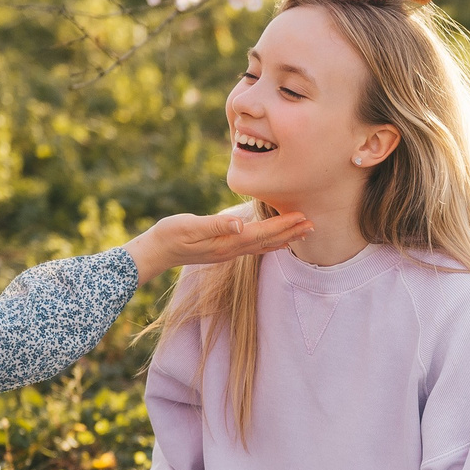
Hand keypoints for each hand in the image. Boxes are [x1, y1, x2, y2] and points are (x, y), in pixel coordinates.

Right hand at [127, 207, 312, 283]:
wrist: (156, 252)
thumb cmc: (170, 235)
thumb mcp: (190, 227)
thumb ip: (215, 226)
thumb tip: (239, 225)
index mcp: (227, 242)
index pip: (262, 233)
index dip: (283, 225)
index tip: (302, 217)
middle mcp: (232, 250)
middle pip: (268, 241)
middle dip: (291, 232)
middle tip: (313, 225)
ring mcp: (228, 252)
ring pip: (263, 245)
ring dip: (284, 238)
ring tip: (302, 233)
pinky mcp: (223, 249)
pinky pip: (253, 247)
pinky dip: (269, 243)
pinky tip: (276, 242)